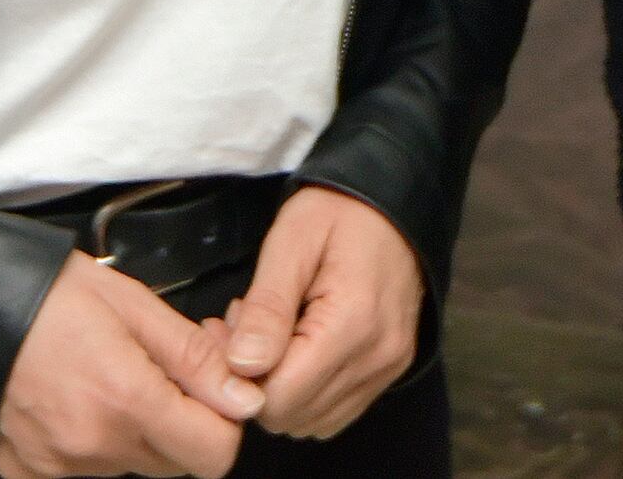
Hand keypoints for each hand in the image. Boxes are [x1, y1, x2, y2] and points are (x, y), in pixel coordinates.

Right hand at [0, 249, 261, 477]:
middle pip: (177, 464)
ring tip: (114, 379)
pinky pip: (84, 474)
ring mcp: (58, 467)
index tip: (212, 386)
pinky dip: (94, 446)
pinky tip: (80, 403)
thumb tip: (244, 398)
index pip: (216, 453)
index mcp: (127, 401)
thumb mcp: (135, 305)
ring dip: (139, 434)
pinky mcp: (28, 473)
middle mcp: (94, 447)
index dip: (226, 419)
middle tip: (163, 372)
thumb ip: (195, 358)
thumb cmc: (48, 294)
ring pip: (133, 467)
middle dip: (184, 423)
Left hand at [216, 184, 423, 436]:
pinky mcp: (392, 370)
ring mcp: (389, 368)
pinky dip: (308, 393)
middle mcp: (378, 356)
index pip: (281, 396)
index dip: (240, 375)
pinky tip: (298, 349)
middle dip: (255, 383)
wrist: (395, 198)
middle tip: (242, 330)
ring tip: (272, 336)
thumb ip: (267, 307)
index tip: (227, 330)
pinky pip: (337, 411)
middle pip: (294, 416)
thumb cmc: (336, 211)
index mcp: (353, 322)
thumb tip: (240, 365)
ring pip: (313, 422)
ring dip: (281, 391)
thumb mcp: (290, 242)